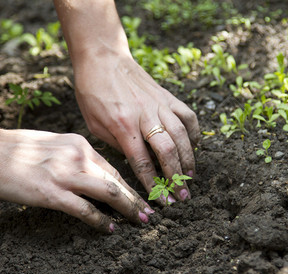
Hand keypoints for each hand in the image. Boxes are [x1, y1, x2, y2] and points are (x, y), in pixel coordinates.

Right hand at [0, 123, 153, 232]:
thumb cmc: (16, 148)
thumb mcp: (54, 143)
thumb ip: (76, 156)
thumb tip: (93, 172)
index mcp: (79, 144)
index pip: (113, 167)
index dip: (129, 184)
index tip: (141, 195)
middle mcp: (78, 156)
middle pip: (117, 179)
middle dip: (137, 197)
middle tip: (151, 211)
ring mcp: (66, 174)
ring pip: (109, 192)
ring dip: (129, 208)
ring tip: (141, 220)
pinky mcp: (53, 193)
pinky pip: (85, 210)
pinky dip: (100, 220)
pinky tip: (109, 228)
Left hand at [74, 54, 199, 203]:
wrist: (103, 59)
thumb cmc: (93, 92)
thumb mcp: (94, 124)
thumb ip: (116, 144)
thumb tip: (137, 162)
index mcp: (123, 126)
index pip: (142, 162)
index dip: (153, 184)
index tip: (161, 200)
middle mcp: (145, 116)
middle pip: (167, 151)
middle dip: (177, 177)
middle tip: (182, 195)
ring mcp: (159, 104)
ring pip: (181, 135)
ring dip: (189, 159)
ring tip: (191, 176)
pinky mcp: (167, 96)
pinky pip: (187, 115)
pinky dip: (194, 132)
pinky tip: (194, 145)